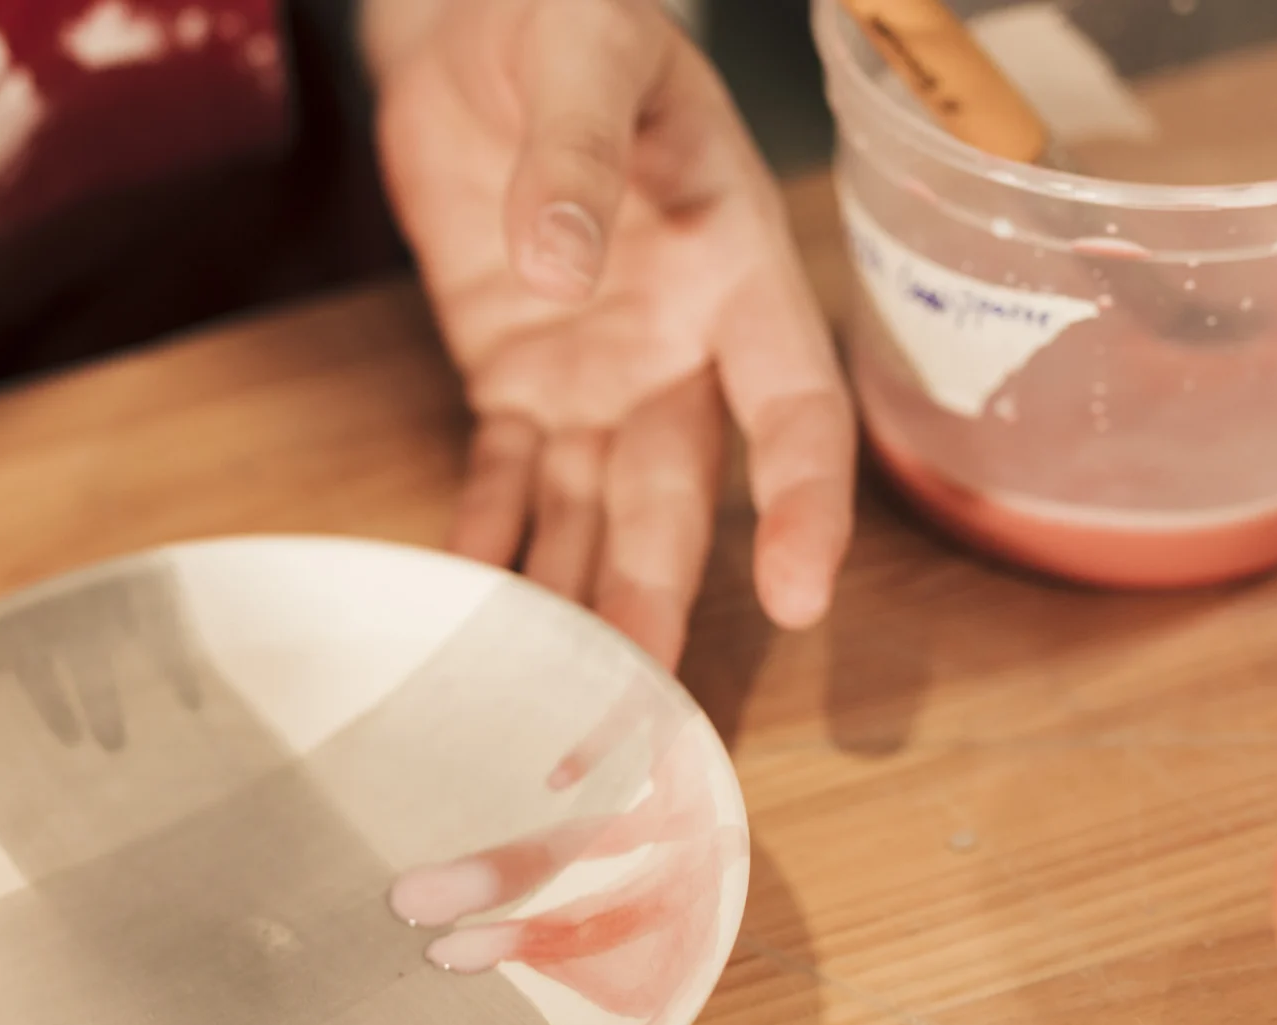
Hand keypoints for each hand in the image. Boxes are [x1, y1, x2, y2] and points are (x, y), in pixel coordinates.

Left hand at [366, 0, 856, 663]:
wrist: (475, 16)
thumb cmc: (566, 12)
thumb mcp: (585, 53)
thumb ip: (576, 156)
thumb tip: (558, 266)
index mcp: (729, 264)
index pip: (790, 403)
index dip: (801, 501)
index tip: (802, 595)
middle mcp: (672, 339)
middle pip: (678, 489)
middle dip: (662, 592)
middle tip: (642, 703)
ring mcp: (591, 366)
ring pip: (596, 507)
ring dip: (581, 598)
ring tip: (560, 701)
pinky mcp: (510, 373)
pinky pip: (504, 477)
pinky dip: (490, 541)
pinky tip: (474, 609)